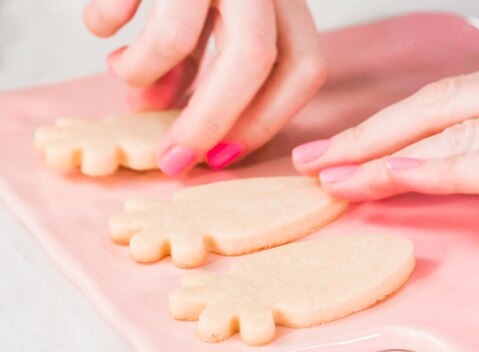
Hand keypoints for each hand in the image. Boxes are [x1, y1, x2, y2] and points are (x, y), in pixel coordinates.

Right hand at [84, 0, 325, 174]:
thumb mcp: (214, 17)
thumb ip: (202, 65)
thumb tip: (169, 114)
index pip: (303, 67)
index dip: (268, 121)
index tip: (225, 157)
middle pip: (253, 60)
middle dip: (210, 122)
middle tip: (173, 160)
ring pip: (181, 34)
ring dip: (145, 72)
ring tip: (122, 73)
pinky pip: (121, 0)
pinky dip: (104, 23)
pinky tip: (104, 25)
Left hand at [292, 45, 478, 200]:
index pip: (447, 104)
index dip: (388, 127)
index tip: (344, 151)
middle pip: (434, 110)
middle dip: (367, 137)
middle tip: (314, 160)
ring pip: (454, 128)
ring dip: (387, 153)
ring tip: (335, 174)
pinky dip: (451, 168)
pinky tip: (403, 174)